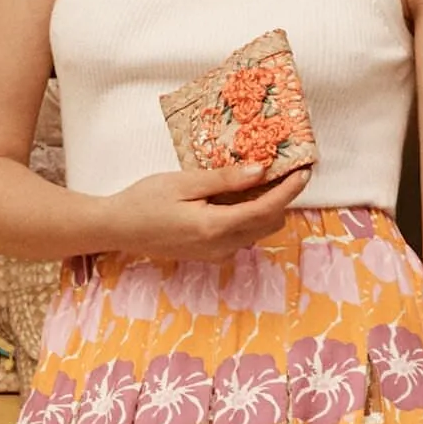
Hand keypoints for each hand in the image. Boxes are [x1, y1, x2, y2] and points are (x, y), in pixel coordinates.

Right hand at [86, 158, 311, 260]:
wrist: (118, 229)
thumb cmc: (145, 200)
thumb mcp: (184, 182)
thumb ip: (225, 179)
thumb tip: (262, 171)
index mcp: (216, 227)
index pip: (267, 209)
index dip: (290, 190)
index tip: (305, 171)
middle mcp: (221, 246)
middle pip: (269, 223)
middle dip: (283, 198)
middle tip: (286, 169)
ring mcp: (216, 254)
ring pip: (257, 231)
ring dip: (267, 207)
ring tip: (264, 178)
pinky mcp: (209, 254)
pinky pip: (242, 235)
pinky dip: (249, 216)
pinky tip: (239, 195)